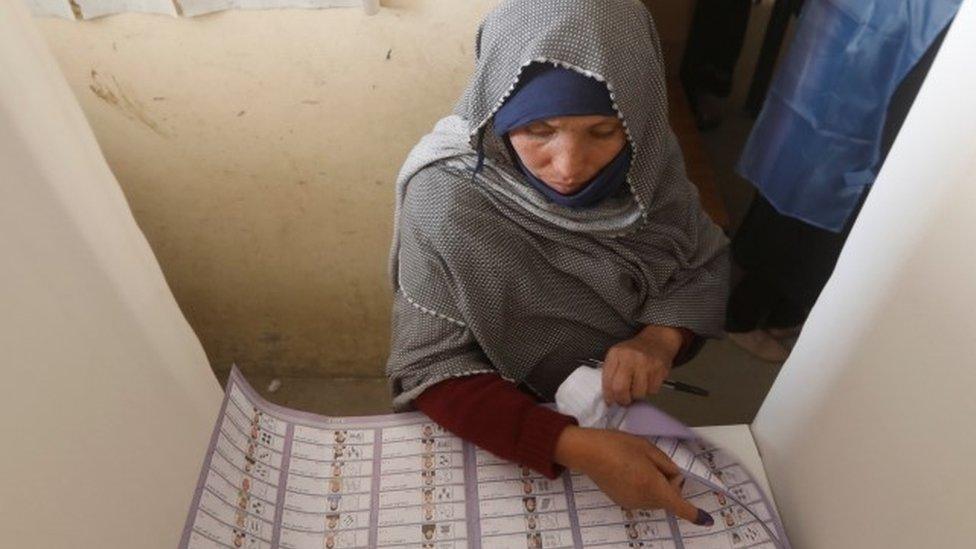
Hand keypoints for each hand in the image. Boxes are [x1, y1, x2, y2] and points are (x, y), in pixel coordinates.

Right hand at [554, 426, 713, 525]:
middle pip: (668, 498)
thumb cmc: (618, 445)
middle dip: (670, 484)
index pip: (679, 505)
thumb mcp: (647, 448)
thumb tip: (674, 478)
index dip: (694, 513)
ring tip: (639, 464)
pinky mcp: (622, 502)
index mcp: (653, 486)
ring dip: (656, 486)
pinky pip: (643, 498)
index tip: (707, 520)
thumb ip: (666, 465)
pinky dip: (644, 488)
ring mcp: (632, 503)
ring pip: (656, 498)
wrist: (587, 452)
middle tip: (655, 462)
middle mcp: (644, 500)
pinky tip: (629, 472)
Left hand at [603, 325, 682, 404]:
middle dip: (622, 399)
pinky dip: (649, 390)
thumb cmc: (634, 351)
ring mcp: (645, 363)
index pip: (607, 380)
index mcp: (616, 354)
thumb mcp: (617, 355)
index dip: (608, 395)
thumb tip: (608, 395)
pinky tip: (648, 381)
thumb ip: (611, 372)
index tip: (610, 401)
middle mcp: (630, 357)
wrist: (656, 341)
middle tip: (624, 400)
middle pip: (621, 389)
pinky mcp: (659, 369)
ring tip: (637, 386)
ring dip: (637, 395)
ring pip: (638, 393)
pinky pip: (652, 391)